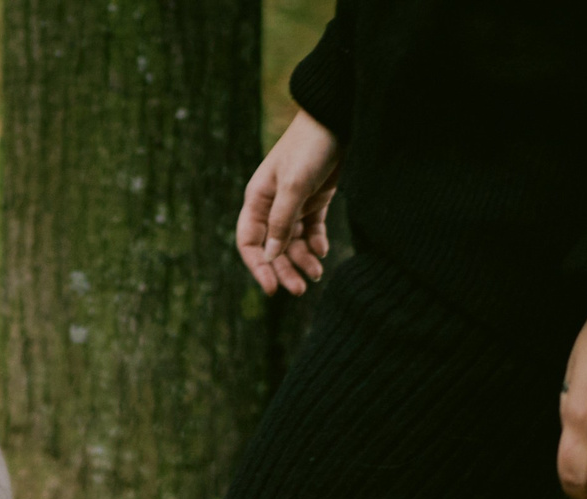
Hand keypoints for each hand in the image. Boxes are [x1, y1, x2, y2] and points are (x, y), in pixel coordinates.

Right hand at [235, 109, 340, 295]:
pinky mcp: (315, 201)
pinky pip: (311, 231)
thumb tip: (269, 255)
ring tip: (317, 273)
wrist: (337, 120)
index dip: (258, 267)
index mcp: (258, 200)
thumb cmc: (310, 148)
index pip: (249, 242)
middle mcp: (272, 205)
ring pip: (293, 243)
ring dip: (302, 260)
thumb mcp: (294, 186)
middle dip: (285, 269)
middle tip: (299, 290)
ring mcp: (294, 204)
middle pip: (273, 248)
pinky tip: (323, 252)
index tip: (271, 288)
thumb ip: (282, 222)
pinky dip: (316, 244)